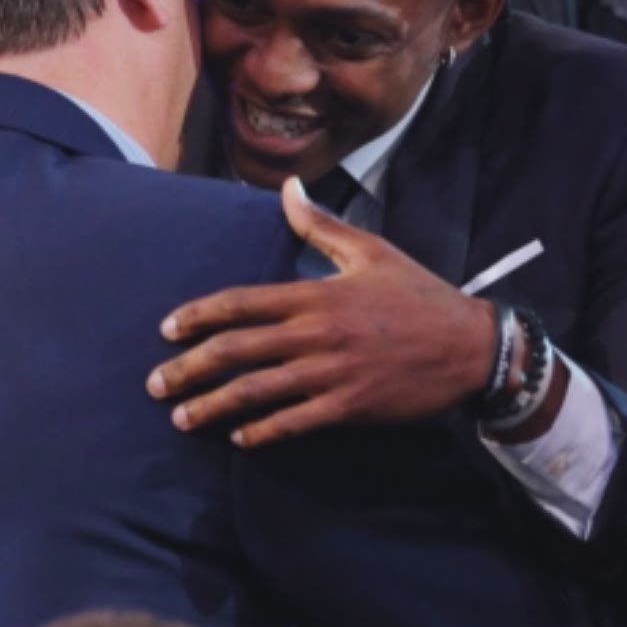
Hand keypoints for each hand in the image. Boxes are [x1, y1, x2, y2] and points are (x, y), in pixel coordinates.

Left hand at [148, 177, 496, 446]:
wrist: (470, 346)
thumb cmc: (418, 295)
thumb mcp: (371, 251)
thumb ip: (321, 225)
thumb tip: (289, 188)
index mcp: (315, 294)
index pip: (242, 302)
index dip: (199, 315)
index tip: (167, 329)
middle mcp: (315, 334)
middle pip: (237, 351)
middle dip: (190, 369)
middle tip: (156, 385)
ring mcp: (331, 374)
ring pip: (257, 392)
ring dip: (214, 407)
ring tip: (182, 419)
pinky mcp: (349, 406)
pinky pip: (294, 423)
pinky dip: (263, 432)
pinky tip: (240, 439)